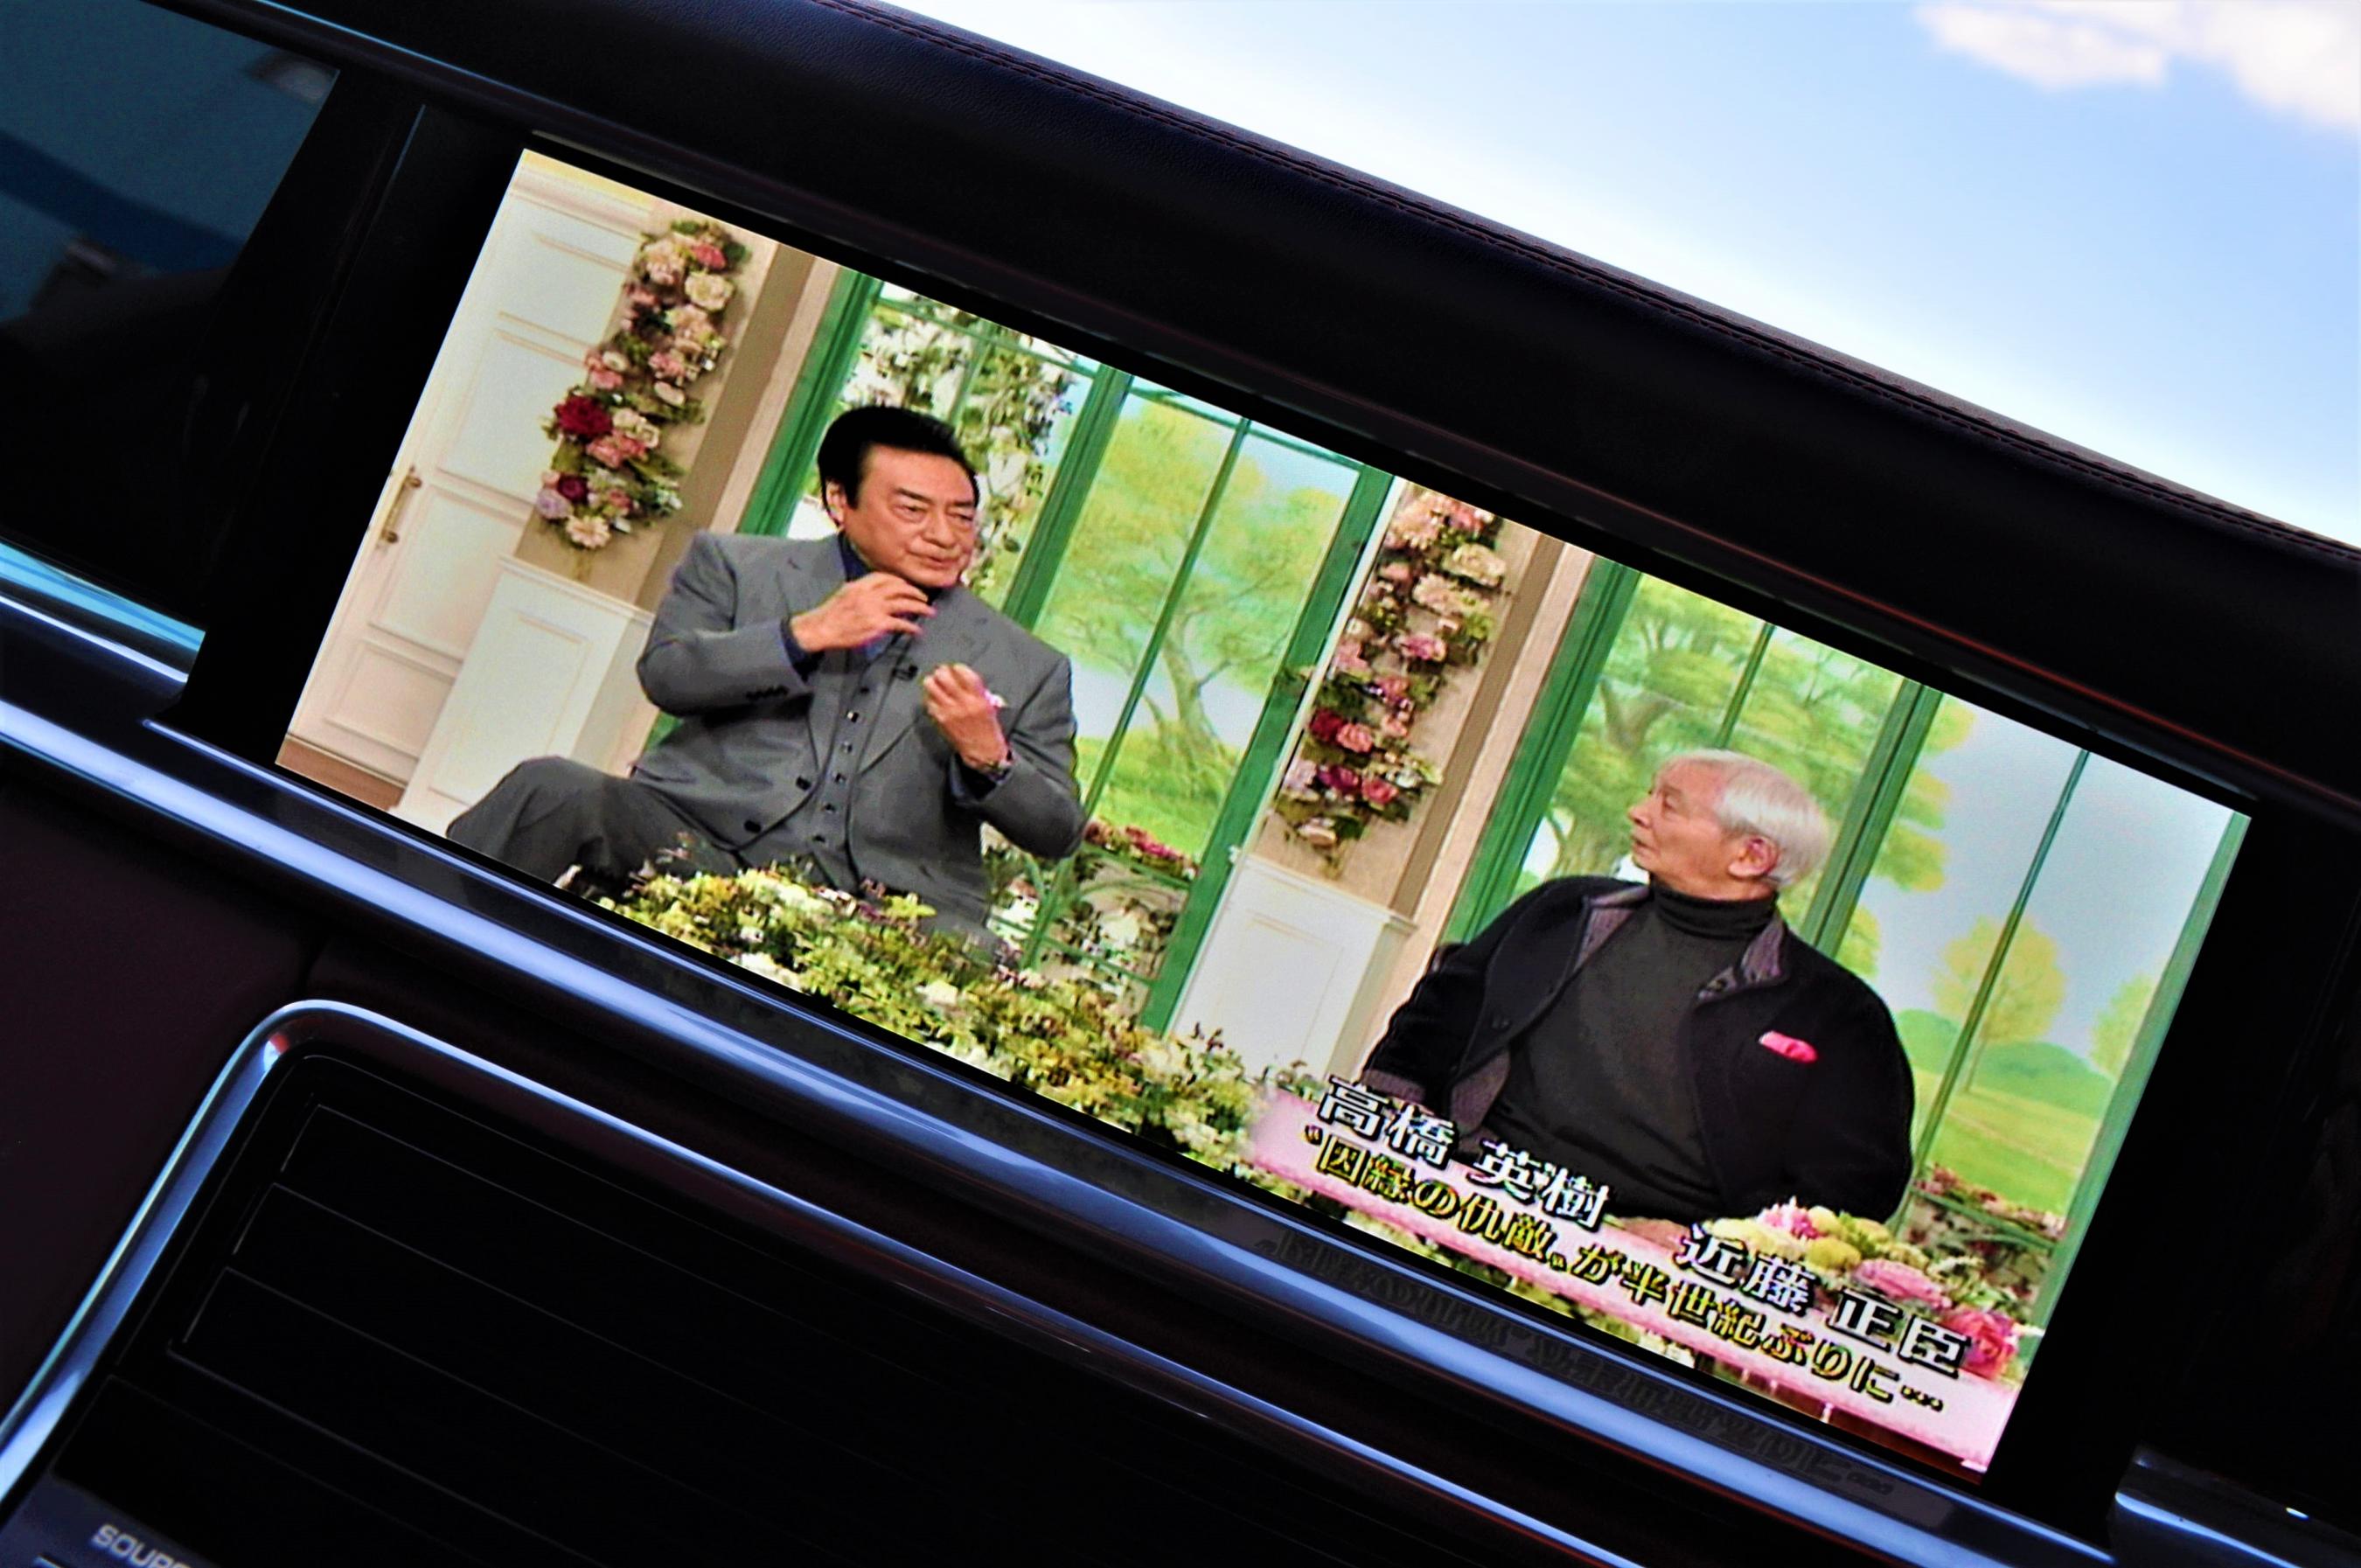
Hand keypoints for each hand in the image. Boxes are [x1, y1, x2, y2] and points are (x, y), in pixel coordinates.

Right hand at [788, 572, 933, 651]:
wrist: (822, 628)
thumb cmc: (831, 614)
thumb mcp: (846, 593)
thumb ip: (862, 590)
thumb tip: (877, 591)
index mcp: (861, 584)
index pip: (886, 577)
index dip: (901, 581)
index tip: (908, 585)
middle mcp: (870, 593)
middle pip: (899, 587)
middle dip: (915, 591)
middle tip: (924, 597)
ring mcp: (875, 608)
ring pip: (904, 603)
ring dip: (920, 607)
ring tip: (928, 611)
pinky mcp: (878, 624)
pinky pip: (900, 623)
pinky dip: (911, 627)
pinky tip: (917, 630)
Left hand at [921, 663, 1010, 772]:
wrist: (982, 751)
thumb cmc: (988, 731)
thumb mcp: (990, 707)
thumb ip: (979, 692)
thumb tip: (966, 680)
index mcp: (978, 699)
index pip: (964, 674)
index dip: (958, 668)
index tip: (956, 668)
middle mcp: (962, 703)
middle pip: (945, 677)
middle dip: (942, 671)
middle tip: (942, 672)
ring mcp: (949, 711)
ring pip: (932, 687)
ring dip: (932, 682)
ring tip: (935, 682)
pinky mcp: (940, 719)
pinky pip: (928, 702)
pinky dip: (929, 697)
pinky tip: (934, 697)